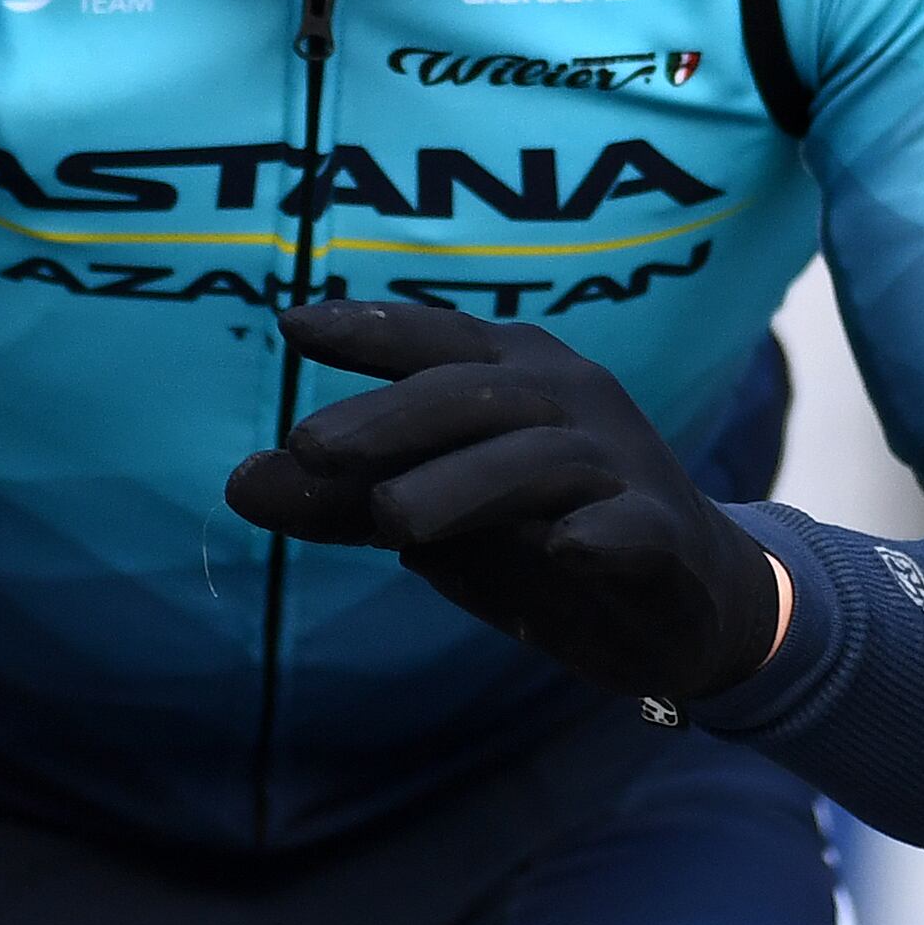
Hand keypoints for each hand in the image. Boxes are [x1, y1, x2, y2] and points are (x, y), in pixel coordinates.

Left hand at [224, 301, 793, 706]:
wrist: (687, 599)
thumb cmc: (544, 533)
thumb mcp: (435, 517)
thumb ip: (343, 501)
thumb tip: (236, 483)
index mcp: (513, 376)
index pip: (434, 342)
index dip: (368, 328)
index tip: (293, 324)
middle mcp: (568, 401)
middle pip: (472, 395)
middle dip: (390, 418)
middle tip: (309, 448)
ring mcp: (620, 465)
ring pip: (537, 461)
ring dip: (463, 485)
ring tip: (391, 521)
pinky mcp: (662, 536)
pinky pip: (628, 529)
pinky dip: (597, 536)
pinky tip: (561, 549)